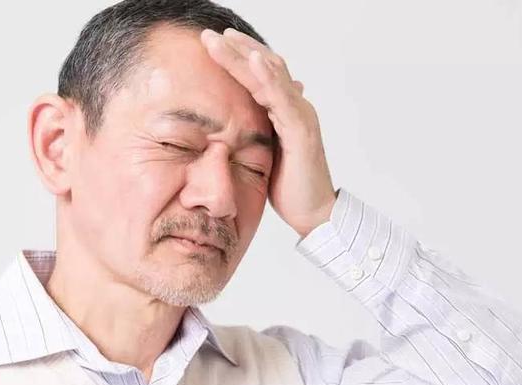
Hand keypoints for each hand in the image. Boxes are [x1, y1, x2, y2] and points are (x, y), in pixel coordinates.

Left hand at [200, 28, 336, 237]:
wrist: (314, 213)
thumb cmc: (291, 187)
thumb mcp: (266, 153)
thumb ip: (259, 132)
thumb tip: (242, 122)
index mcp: (284, 111)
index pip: (260, 75)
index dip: (238, 57)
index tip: (213, 44)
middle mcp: (295, 106)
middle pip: (265, 67)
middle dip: (236, 49)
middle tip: (207, 34)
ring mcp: (300, 116)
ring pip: (271, 75)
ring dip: (245, 55)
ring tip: (221, 39)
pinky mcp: (301, 131)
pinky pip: (283, 98)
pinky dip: (268, 77)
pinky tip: (253, 60)